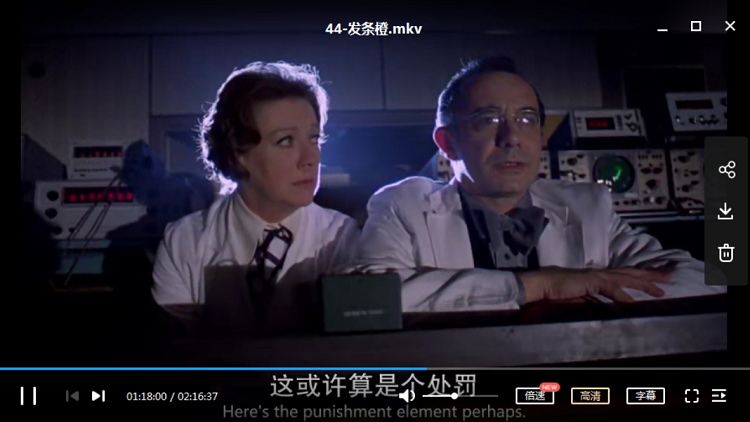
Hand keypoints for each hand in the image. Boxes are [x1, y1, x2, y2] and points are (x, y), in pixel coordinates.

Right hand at [518, 266, 670, 302]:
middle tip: (670, 276)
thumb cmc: (557, 290)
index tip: (657, 277)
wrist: (542, 284)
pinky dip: (622, 296)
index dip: (641, 275)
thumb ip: (594, 298)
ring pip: (626, 278)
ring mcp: (596, 275)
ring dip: (644, 284)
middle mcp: (600, 272)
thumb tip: (608, 306)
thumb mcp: (581, 295)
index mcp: (599, 275)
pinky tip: (633, 303)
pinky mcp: (590, 281)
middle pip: (631, 272)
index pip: (624, 273)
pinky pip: (610, 289)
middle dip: (651, 274)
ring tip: (660, 290)